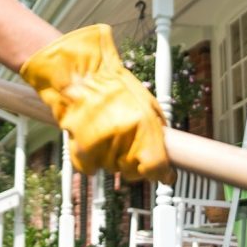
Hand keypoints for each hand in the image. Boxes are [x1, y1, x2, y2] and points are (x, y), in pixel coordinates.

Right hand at [20, 24, 174, 184]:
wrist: (80, 73)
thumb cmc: (112, 84)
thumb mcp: (147, 101)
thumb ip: (157, 129)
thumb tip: (167, 152)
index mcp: (143, 123)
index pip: (156, 166)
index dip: (160, 173)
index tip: (161, 174)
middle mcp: (123, 135)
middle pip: (133, 171)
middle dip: (133, 162)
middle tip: (127, 142)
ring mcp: (101, 143)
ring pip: (111, 168)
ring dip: (111, 156)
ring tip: (106, 131)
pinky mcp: (80, 148)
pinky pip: (90, 167)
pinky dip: (90, 158)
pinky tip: (91, 139)